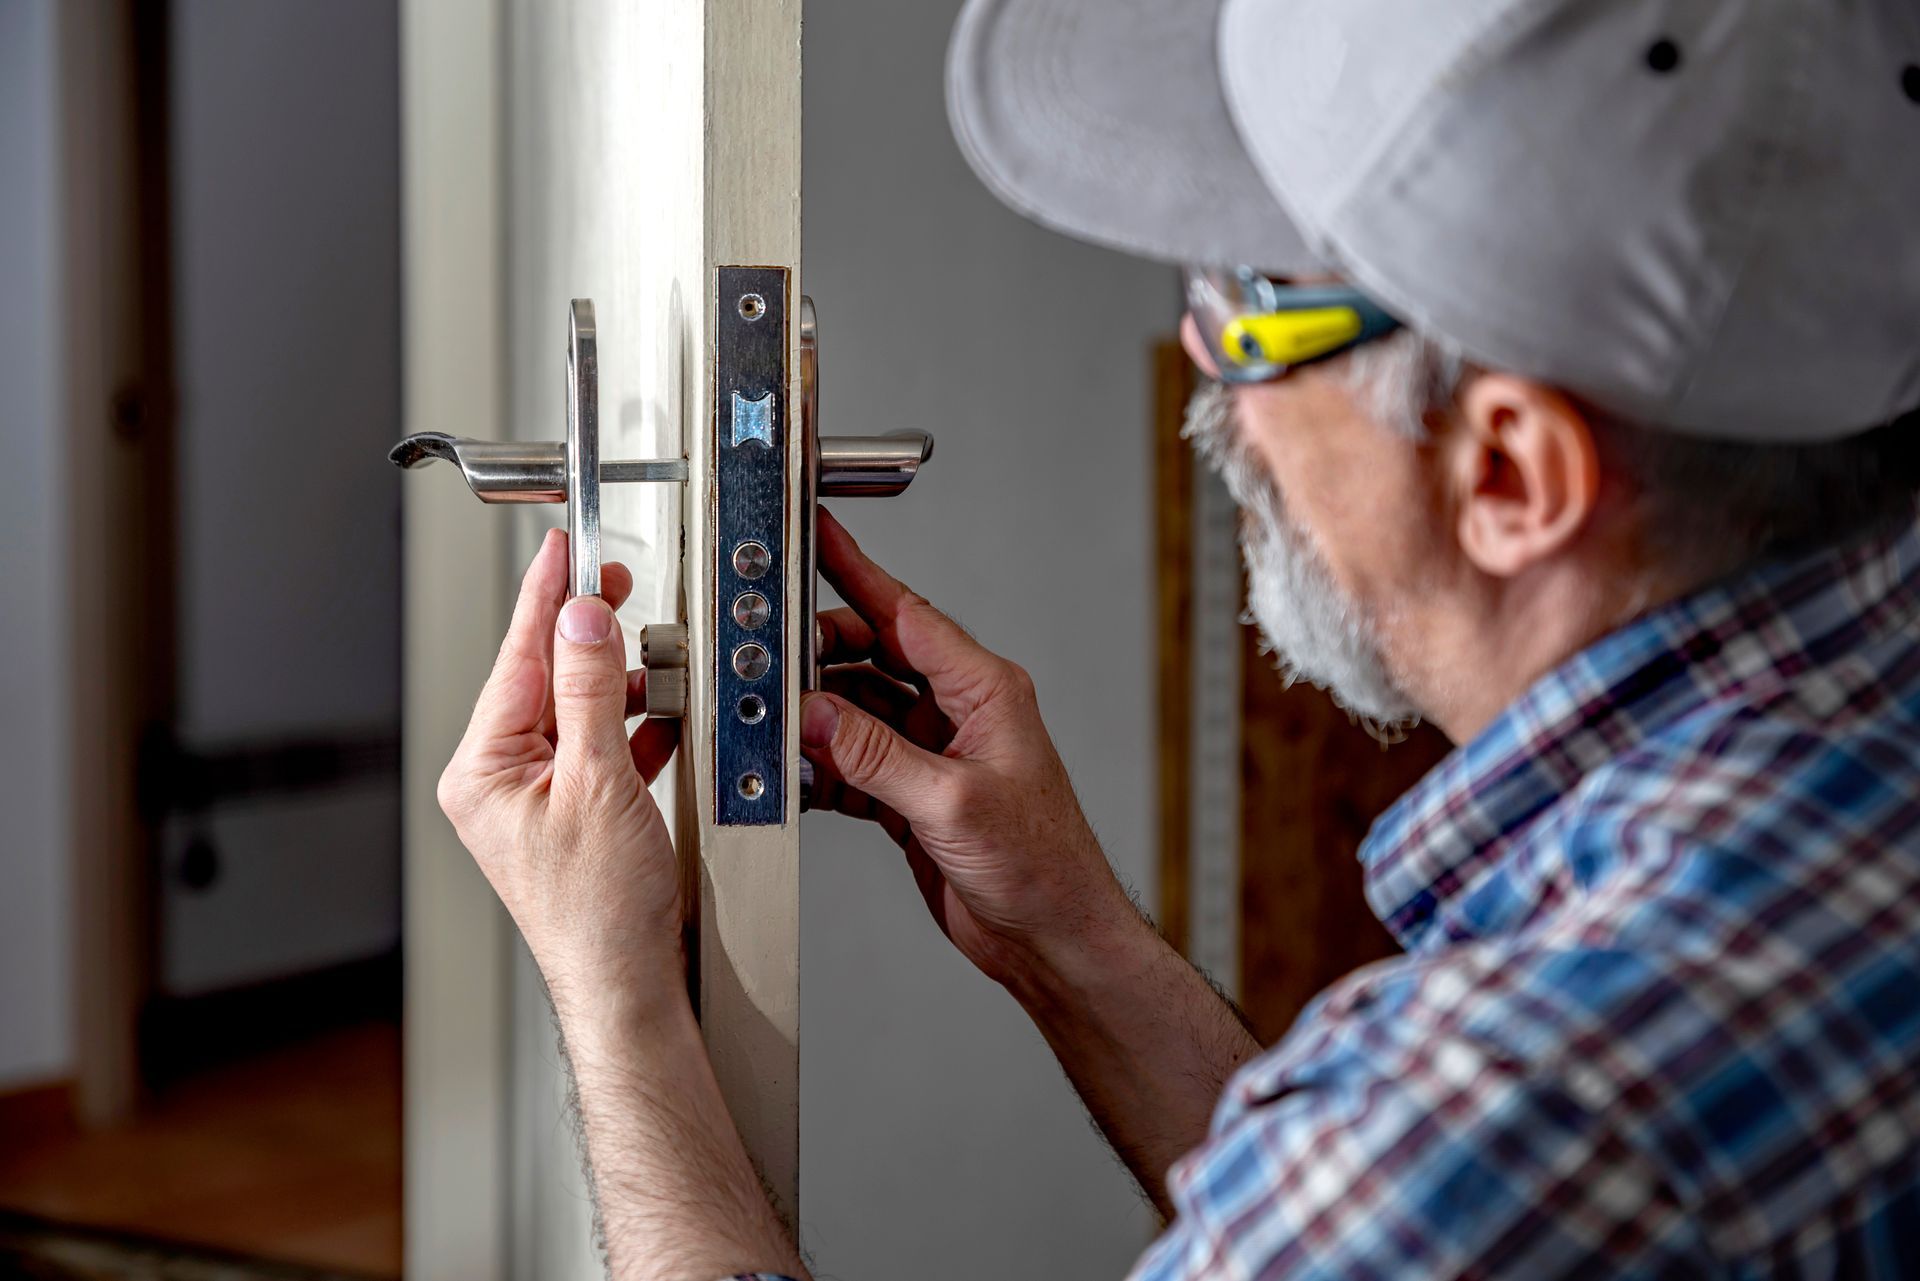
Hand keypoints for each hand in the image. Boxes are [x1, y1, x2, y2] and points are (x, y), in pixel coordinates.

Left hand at [437, 528, 681, 1011]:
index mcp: (482, 771)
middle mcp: (498, 782)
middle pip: (544, 680)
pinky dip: (631, 728)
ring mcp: (533, 800)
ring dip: (618, 684)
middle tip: (615, 587)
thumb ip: (593, 691)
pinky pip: (598, 748)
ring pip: (576, 712)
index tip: (563, 550)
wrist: (628, 985)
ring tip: (651, 658)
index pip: (517, 659)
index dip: (545, 599)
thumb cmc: (599, 913)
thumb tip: (583, 620)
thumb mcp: (600, 782)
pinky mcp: (571, 816)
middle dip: (587, 637)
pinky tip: (659, 715)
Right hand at [802, 510, 1138, 987]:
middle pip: (871, 656)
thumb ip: (876, 755)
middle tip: (771, 660)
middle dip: (818, 656)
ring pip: (855, 711)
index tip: (817, 536)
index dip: (857, 571)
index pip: (906, 614)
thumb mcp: (952, 803)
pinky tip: (800, 773)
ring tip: (777, 721)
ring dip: (816, 718)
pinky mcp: (912, 794)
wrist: (1052, 938)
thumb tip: (816, 712)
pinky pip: (853, 761)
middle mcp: (957, 712)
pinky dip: (823, 766)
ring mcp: (933, 752)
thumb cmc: (1042, 866)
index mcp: (984, 690)